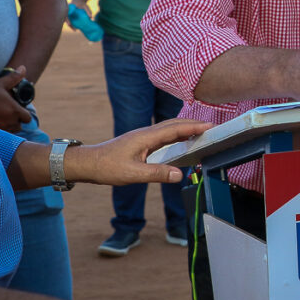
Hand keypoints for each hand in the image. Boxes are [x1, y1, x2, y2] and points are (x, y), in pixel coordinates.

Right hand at [0, 67, 32, 131]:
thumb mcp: (0, 83)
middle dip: (17, 120)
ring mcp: (0, 128)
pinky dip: (1, 129)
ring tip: (2, 116)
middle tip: (10, 112)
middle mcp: (9, 122)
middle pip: (20, 126)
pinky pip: (1, 134)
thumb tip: (23, 68)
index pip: (28, 118)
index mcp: (14, 110)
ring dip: (9, 125)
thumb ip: (14, 77)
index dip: (24, 114)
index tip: (18, 108)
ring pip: (11, 131)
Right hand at [66, 2, 92, 28]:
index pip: (66, 14)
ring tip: (75, 30)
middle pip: (65, 19)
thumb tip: (91, 17)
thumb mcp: (85, 6)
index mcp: (69, 8)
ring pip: (67, 21)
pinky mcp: (69, 16)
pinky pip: (69, 21)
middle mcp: (66, 11)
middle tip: (74, 29)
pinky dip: (72, 24)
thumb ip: (88, 11)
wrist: (78, 0)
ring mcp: (67, 14)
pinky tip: (75, 28)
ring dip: (70, 25)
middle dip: (69, 24)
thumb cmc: (81, 3)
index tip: (69, 24)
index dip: (67, 20)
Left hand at [72, 118, 211, 186]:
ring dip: (185, 128)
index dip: (193, 127)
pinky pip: (163, 135)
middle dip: (193, 124)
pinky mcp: (140, 142)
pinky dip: (176, 134)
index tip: (210, 126)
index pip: (175, 129)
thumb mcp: (133, 174)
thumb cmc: (107, 167)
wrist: (88, 163)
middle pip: (174, 124)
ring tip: (200, 131)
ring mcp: (143, 137)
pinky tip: (180, 140)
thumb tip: (179, 175)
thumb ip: (157, 174)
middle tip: (211, 127)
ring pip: (168, 128)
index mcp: (146, 137)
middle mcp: (146, 133)